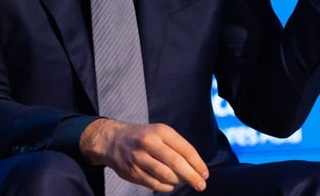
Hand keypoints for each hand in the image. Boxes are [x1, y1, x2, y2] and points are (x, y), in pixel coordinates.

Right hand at [79, 118, 208, 191]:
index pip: (185, 149)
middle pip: (176, 163)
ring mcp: (139, 158)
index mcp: (161, 131)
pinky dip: (167, 187)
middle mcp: (149, 142)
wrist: (114, 140)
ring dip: (179, 181)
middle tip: (201, 185)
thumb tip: (196, 167)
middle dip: (192, 176)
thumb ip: (177, 147)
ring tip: (184, 182)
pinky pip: (154, 184)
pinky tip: (171, 185)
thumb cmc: (144, 137)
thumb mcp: (160, 133)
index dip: (197, 163)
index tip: (205, 174)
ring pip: (165, 175)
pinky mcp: (132, 172)